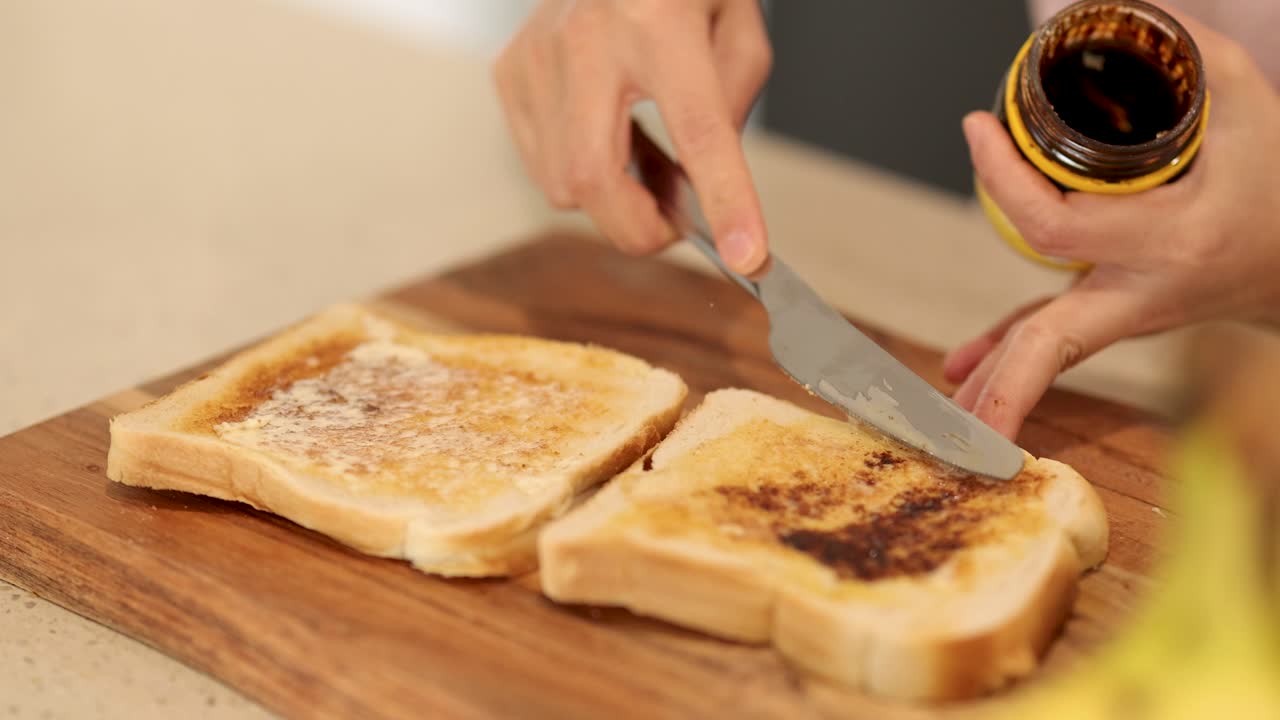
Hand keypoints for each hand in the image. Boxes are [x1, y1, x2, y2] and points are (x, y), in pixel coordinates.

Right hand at [493, 0, 771, 273]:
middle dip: (639, 228)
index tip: (746, 256)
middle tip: (678, 222)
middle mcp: (586, 38)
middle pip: (594, 179)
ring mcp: (536, 56)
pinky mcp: (509, 72)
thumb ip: (736, 99)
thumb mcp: (737, 20)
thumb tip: (708, 184)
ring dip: (613, 197)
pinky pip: (541, 165)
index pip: (697, 129)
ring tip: (644, 155)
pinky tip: (606, 134)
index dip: (724, 199)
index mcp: (660, 19)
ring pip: (562, 186)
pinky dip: (580, 173)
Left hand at [946, 20, 1279, 438]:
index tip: (976, 128)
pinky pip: (1055, 340)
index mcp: (1173, 240)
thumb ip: (1186, 54)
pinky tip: (963, 372)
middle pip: (1056, 345)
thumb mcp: (1245, 102)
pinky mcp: (1118, 316)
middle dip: (1005, 385)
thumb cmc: (1276, 176)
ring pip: (1051, 357)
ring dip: (996, 388)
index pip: (1058, 222)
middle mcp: (1144, 292)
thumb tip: (1106, 9)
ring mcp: (1130, 314)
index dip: (1003, 176)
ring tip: (941, 414)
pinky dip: (1007, 355)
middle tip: (948, 412)